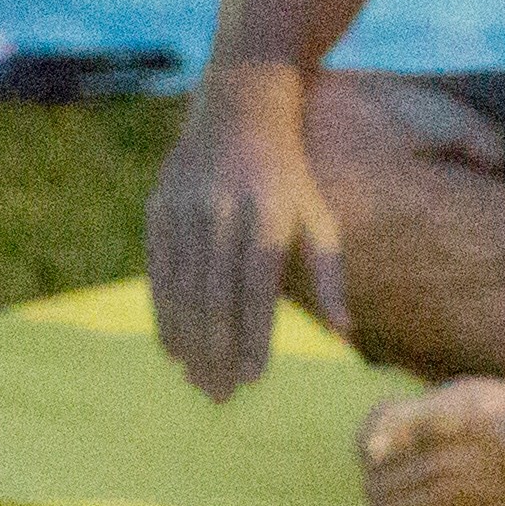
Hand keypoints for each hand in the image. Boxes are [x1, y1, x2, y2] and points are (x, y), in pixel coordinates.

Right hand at [144, 68, 347, 398]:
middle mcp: (223, 211)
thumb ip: (331, 276)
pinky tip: (173, 350)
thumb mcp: (320, 216)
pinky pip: (157, 273)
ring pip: (182, 290)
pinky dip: (164, 315)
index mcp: (268, 214)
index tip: (255, 378)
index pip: (258, 287)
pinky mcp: (159, 208)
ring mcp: (185, 208)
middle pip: (215, 296)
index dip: (254, 335)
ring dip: (189, 342)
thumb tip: (347, 334)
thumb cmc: (290, 177)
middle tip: (221, 397)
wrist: (238, 108)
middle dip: (216, 352)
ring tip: (199, 382)